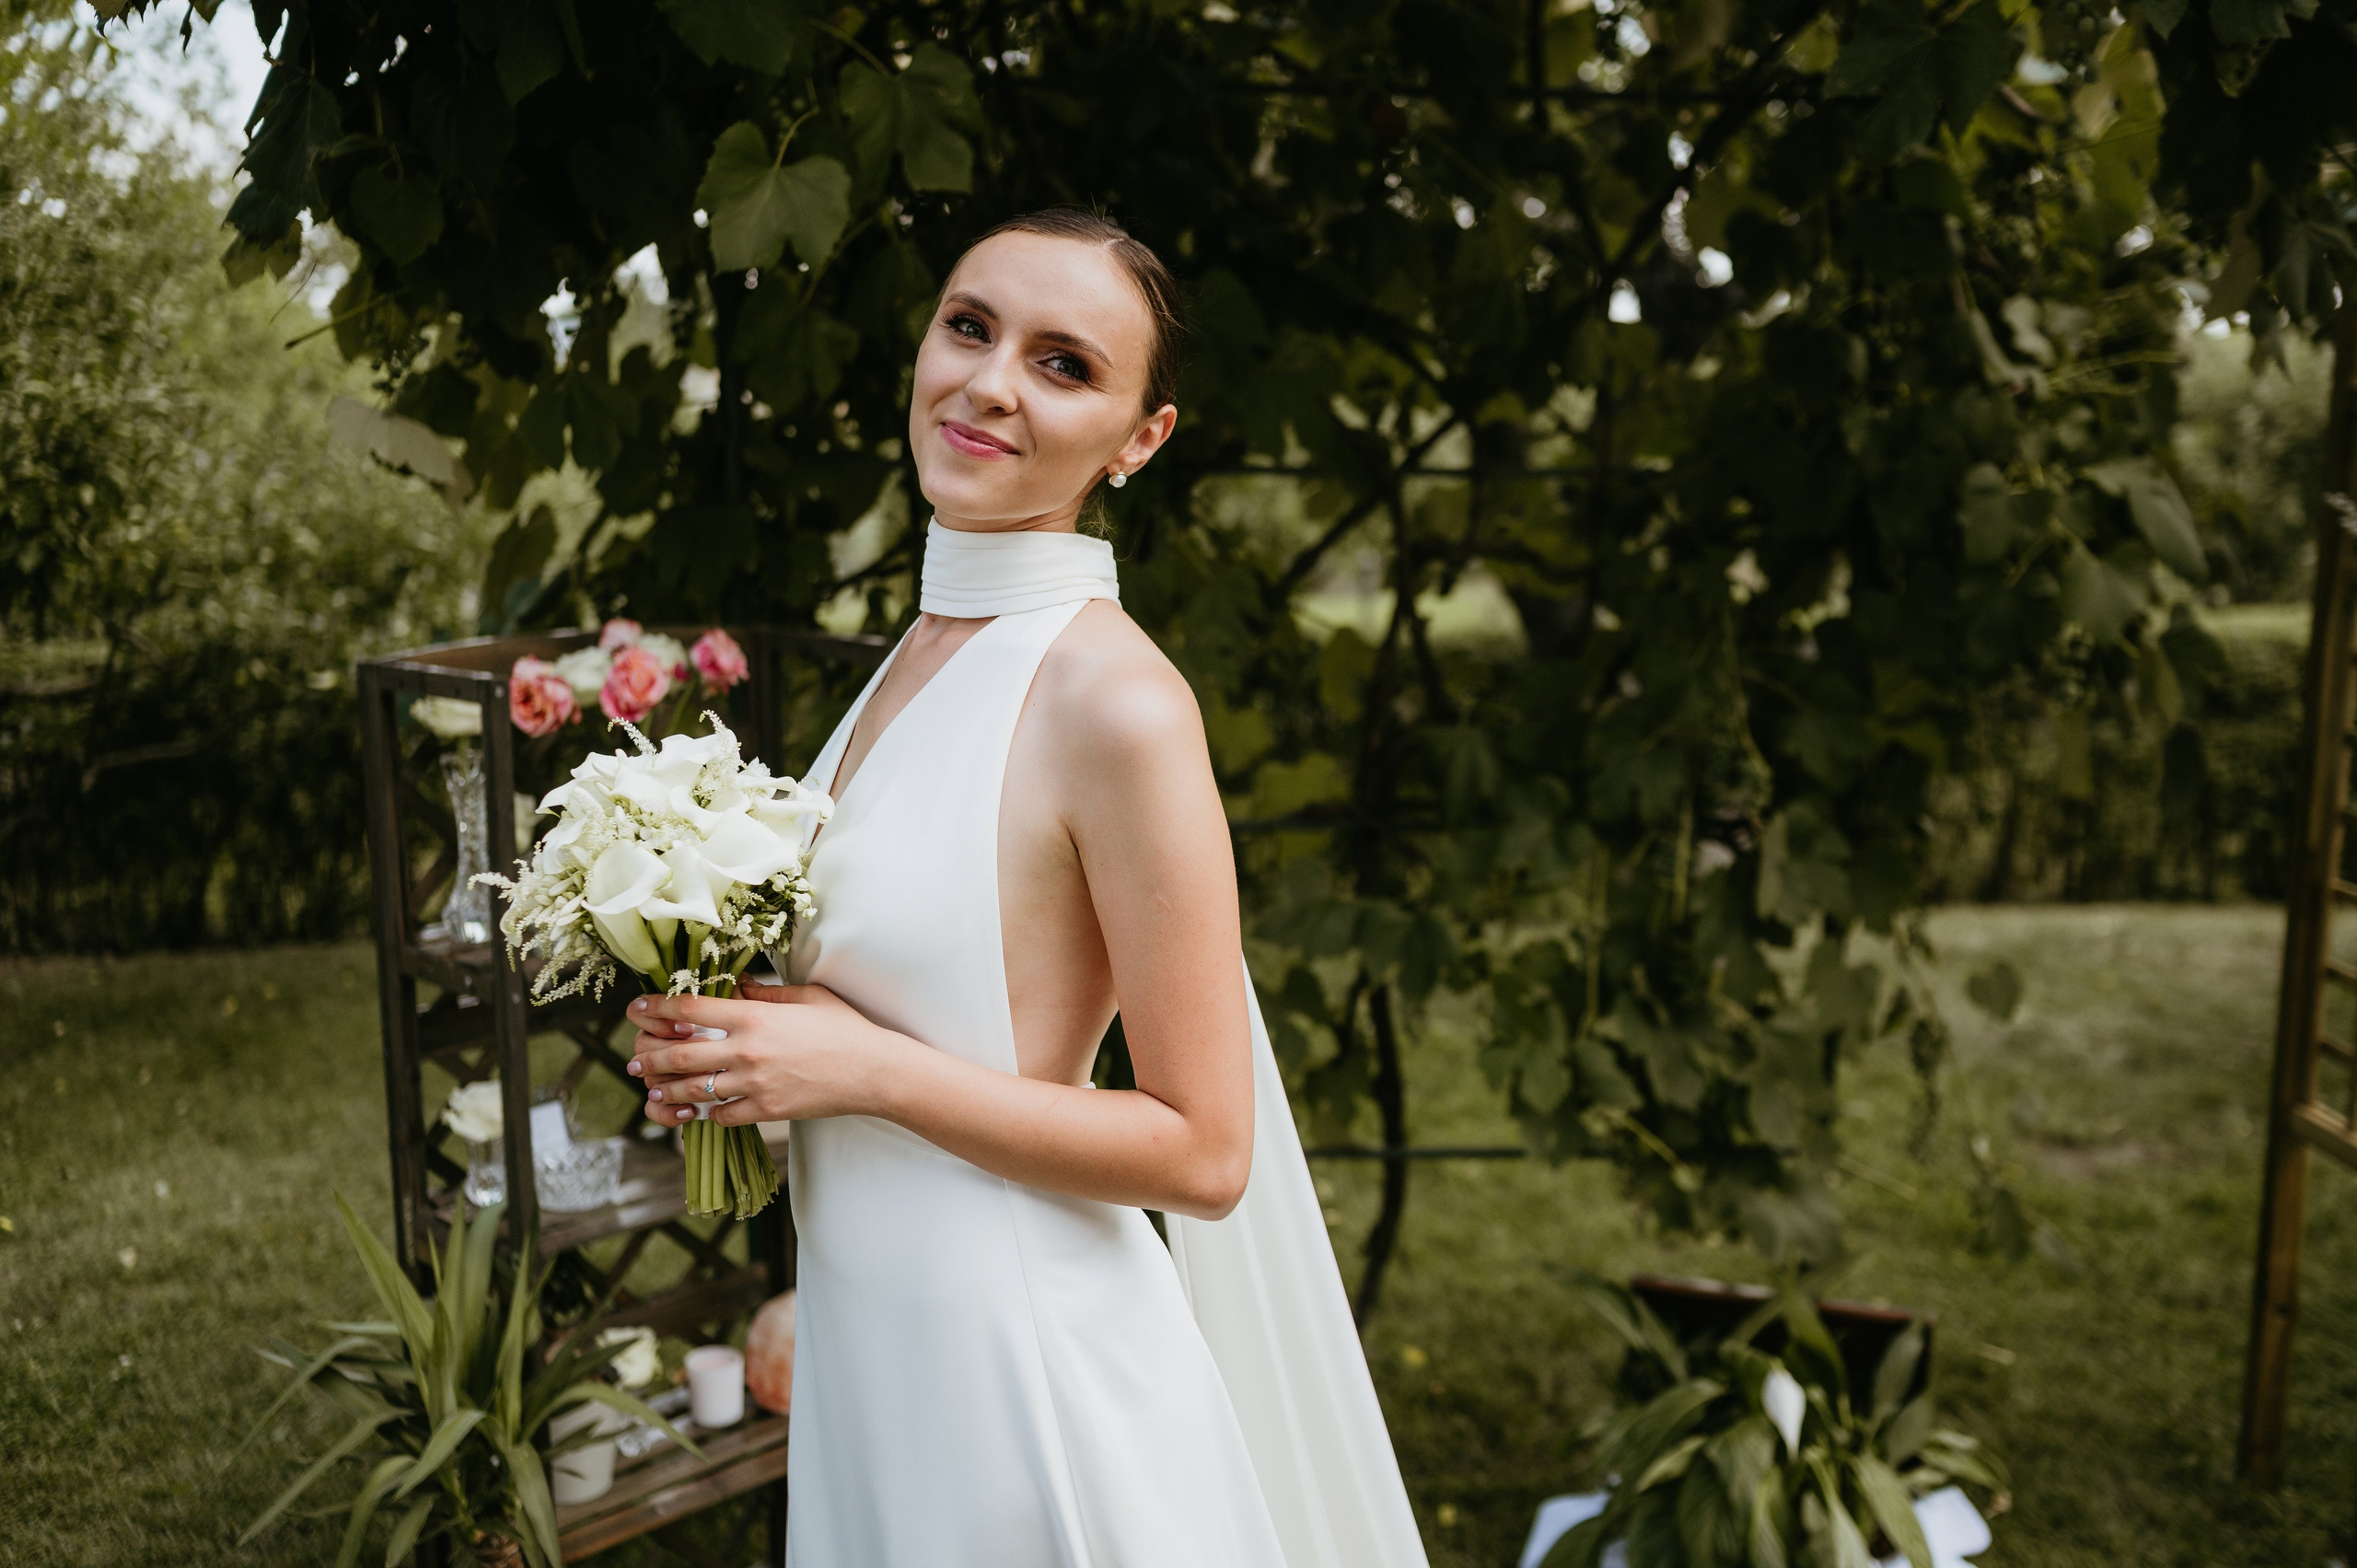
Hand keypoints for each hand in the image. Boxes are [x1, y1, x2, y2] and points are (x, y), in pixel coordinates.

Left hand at [625, 982, 903, 1126]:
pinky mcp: (766, 1111)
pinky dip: (709, 1113)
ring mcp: (755, 1084)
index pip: (689, 1010)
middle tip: (633, 1059)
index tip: (637, 1008)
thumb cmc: (844, 1028)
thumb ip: (764, 992)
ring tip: (654, 1089)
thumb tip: (734, 986)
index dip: (656, 1008)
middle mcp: (747, 1051)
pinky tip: (704, 1109)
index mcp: (754, 1016)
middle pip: (678, 1055)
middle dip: (648, 1057)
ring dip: (666, 1090)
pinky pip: (722, 1116)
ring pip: (693, 1091)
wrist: (875, 1071)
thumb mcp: (806, 996)